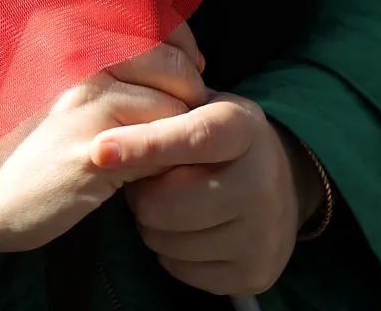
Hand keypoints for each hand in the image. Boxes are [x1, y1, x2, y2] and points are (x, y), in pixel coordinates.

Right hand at [0, 24, 206, 253]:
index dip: (181, 47)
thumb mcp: (62, 79)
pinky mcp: (94, 146)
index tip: (188, 72)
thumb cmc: (31, 138)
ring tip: (158, 148)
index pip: (154, 19)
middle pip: (170, 60)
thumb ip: (108, 49)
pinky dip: (166, 158)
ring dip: (178, 132)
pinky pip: (160, 144)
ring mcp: (83, 99)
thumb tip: (174, 17)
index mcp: (66, 28)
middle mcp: (75, 54)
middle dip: (189, 91)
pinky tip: (147, 170)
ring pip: (171, 104)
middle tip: (180, 118)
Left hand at [94, 93, 318, 297]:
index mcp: (244, 129)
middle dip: (142, 194)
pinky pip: (180, 269)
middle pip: (167, 202)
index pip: (194, 138)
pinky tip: (188, 230)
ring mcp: (262, 233)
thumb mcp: (201, 108)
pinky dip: (171, 252)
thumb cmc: (219, 141)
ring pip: (167, 240)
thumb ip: (160, 110)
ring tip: (171, 203)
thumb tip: (107, 136)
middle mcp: (262, 182)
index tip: (100, 150)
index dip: (145, 145)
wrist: (280, 184)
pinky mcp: (254, 273)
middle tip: (148, 182)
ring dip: (153, 224)